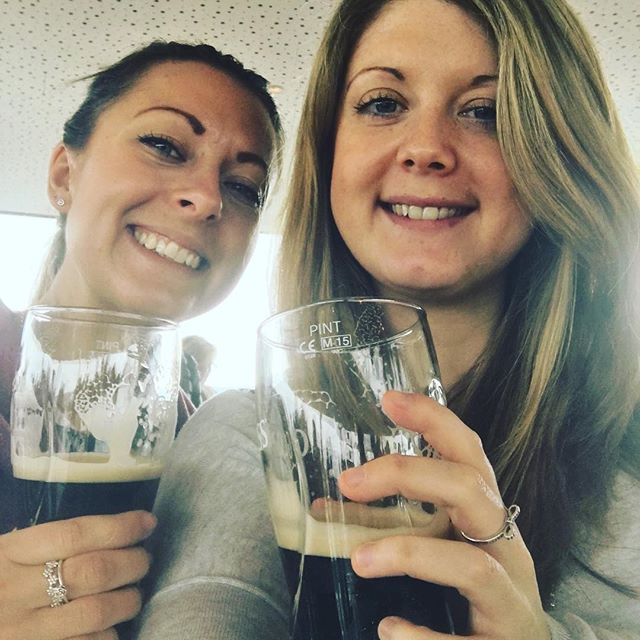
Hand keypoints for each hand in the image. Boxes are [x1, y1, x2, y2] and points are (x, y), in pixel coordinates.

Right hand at [0, 510, 155, 639]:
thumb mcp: (5, 554)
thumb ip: (47, 545)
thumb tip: (113, 531)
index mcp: (9, 555)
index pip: (75, 534)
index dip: (120, 527)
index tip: (147, 522)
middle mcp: (14, 593)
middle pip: (94, 572)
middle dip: (133, 562)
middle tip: (144, 558)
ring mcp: (23, 633)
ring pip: (97, 612)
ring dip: (128, 599)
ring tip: (133, 592)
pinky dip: (108, 634)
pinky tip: (110, 625)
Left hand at [338, 391, 549, 639]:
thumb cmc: (476, 595)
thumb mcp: (442, 550)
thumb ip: (388, 528)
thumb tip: (324, 508)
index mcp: (487, 517)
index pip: (467, 453)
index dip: (434, 420)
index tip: (389, 398)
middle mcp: (506, 549)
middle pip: (470, 489)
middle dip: (409, 474)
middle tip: (349, 481)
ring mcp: (510, 599)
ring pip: (472, 566)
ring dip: (409, 555)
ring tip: (358, 561)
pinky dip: (424, 636)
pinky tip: (389, 629)